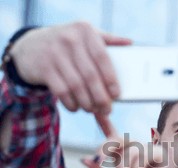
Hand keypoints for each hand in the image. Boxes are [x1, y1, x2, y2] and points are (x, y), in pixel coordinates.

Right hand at [9, 21, 131, 113]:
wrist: (31, 46)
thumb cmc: (69, 44)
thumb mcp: (85, 35)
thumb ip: (107, 40)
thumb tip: (130, 43)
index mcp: (85, 31)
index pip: (102, 58)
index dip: (111, 79)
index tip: (117, 95)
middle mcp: (69, 39)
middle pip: (90, 76)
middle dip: (101, 97)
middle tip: (107, 109)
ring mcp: (54, 53)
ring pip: (76, 86)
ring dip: (87, 103)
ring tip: (93, 110)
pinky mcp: (43, 68)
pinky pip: (61, 91)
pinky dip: (71, 103)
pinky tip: (77, 107)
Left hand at [82, 116, 176, 167]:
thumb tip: (84, 159)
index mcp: (120, 152)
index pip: (110, 134)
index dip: (103, 121)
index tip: (93, 110)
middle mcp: (132, 148)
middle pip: (117, 138)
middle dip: (105, 148)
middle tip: (98, 161)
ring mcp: (145, 149)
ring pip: (129, 153)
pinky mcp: (157, 153)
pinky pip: (143, 156)